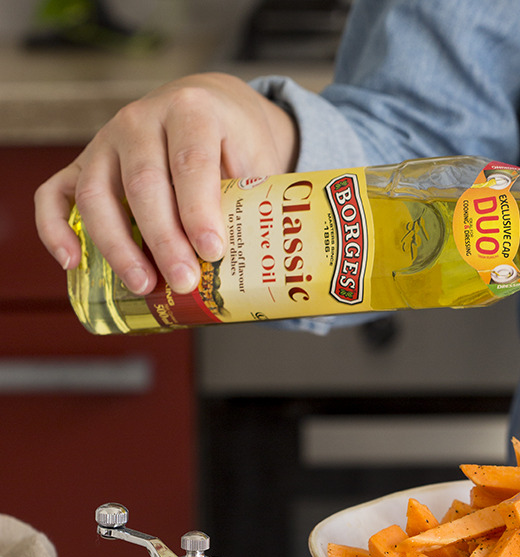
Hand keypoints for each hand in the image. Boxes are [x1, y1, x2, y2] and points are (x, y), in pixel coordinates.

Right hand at [34, 72, 298, 294]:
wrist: (212, 106)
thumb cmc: (238, 143)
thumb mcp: (257, 161)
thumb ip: (253, 203)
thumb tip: (261, 270)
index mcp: (192, 111)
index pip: (190, 163)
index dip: (199, 210)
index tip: (213, 251)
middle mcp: (142, 120)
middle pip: (144, 184)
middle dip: (163, 240)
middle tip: (184, 281)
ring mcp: (107, 141)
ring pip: (97, 194)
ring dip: (117, 245)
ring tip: (144, 285)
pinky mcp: (85, 163)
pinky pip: (56, 193)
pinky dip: (55, 228)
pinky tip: (73, 262)